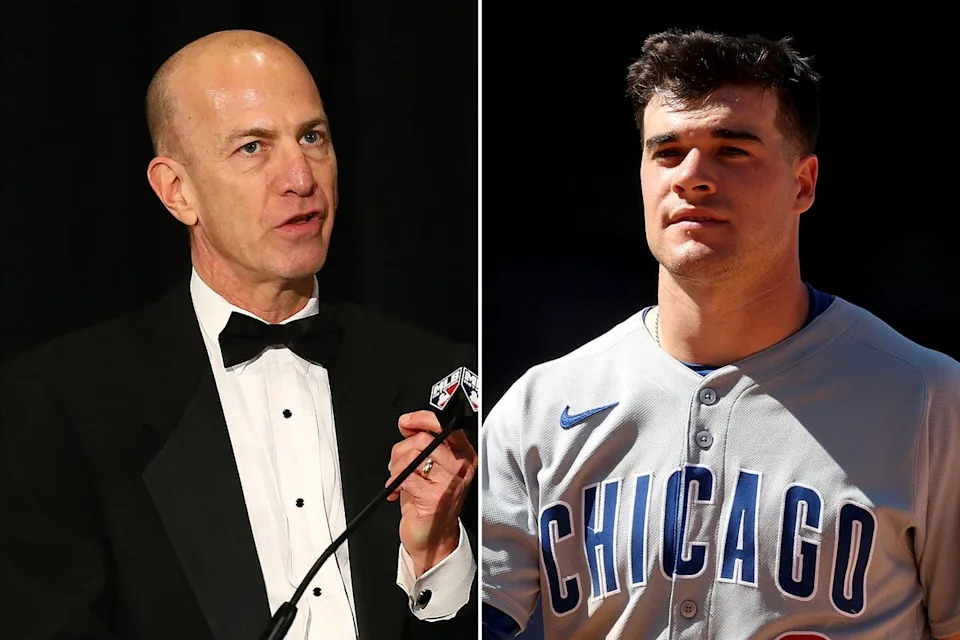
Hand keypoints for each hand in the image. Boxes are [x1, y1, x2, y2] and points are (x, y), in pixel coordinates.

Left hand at [385, 410, 476, 576]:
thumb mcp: (429, 468)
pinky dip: (394, 483)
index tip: (406, 422)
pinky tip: (396, 491)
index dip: (422, 419)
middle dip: (401, 450)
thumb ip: (422, 444)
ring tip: (396, 480)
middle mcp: (461, 467)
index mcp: (463, 455)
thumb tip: (408, 424)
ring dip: (396, 468)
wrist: (433, 540)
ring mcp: (450, 482)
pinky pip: (406, 477)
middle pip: (424, 439)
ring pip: (413, 456)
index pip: (446, 426)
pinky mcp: (435, 497)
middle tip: (396, 465)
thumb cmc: (429, 503)